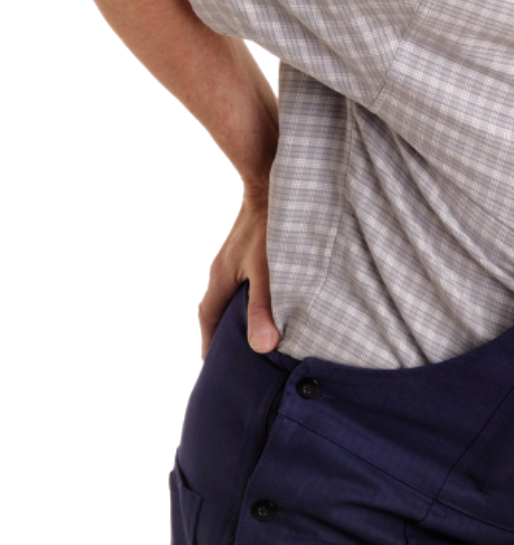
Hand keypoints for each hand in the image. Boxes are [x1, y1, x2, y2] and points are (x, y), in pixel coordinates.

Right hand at [198, 183, 279, 359]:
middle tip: (235, 354)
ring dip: (241, 309)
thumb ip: (264, 308)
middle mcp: (225, 266)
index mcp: (221, 277)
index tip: (213, 365)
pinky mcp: (254, 242)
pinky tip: (275, 294)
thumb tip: (263, 348)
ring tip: (257, 329)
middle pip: (218, 305)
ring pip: (234, 289)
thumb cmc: (273, 224)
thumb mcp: (269, 272)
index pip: (209, 316)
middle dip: (223, 330)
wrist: (274, 179)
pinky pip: (248, 275)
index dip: (210, 342)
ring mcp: (238, 253)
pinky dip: (255, 291)